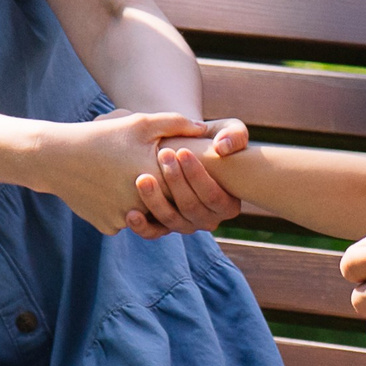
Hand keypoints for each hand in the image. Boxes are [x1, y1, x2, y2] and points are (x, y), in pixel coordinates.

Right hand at [43, 110, 214, 233]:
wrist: (56, 157)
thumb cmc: (102, 136)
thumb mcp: (139, 123)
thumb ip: (175, 123)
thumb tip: (203, 129)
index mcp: (158, 180)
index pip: (187, 187)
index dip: (186, 177)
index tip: (181, 167)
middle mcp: (144, 206)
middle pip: (168, 205)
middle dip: (167, 193)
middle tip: (159, 177)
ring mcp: (126, 220)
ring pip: (147, 216)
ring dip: (146, 204)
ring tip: (135, 182)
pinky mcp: (109, 227)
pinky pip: (125, 221)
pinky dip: (123, 209)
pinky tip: (112, 191)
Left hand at [130, 119, 248, 237]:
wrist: (186, 151)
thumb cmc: (211, 142)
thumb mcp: (229, 132)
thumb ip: (235, 135)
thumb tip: (222, 148)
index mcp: (228, 205)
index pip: (213, 196)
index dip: (198, 176)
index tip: (183, 151)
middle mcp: (208, 220)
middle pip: (190, 208)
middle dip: (175, 181)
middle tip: (163, 154)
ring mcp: (185, 226)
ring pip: (170, 220)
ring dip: (155, 200)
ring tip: (142, 178)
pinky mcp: (164, 227)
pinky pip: (153, 233)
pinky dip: (141, 226)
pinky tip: (131, 212)